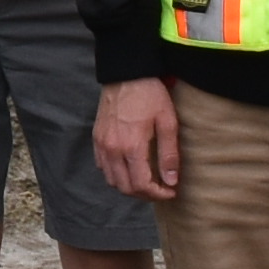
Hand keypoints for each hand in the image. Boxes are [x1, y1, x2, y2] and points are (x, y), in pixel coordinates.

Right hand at [93, 77, 181, 202]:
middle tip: (160, 189)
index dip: (158, 194)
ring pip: (111, 180)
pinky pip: (102, 166)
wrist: (126, 73)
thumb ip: (169, 155)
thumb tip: (171, 181)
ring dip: (129, 186)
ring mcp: (102, 144)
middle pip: (125, 188)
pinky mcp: (97, 138)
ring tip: (146, 181)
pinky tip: (129, 167)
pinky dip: (115, 174)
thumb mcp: (167, 122)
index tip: (170, 192)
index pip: (141, 185)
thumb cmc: (150, 94)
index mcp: (131, 147)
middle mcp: (112, 149)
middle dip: (144, 195)